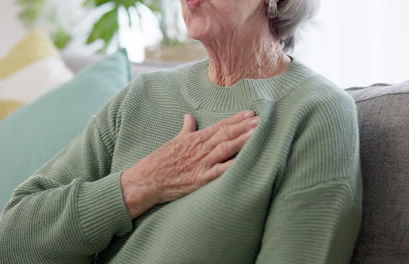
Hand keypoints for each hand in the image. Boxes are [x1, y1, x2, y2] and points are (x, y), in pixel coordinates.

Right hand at [120, 110, 258, 218]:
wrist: (147, 180)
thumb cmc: (159, 161)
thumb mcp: (173, 141)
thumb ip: (186, 129)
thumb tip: (189, 116)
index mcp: (195, 138)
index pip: (220, 126)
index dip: (236, 120)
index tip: (250, 113)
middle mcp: (200, 148)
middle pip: (226, 134)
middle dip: (245, 127)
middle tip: (262, 119)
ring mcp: (201, 163)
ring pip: (226, 148)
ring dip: (243, 140)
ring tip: (259, 133)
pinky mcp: (200, 179)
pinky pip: (221, 172)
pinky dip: (234, 166)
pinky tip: (247, 161)